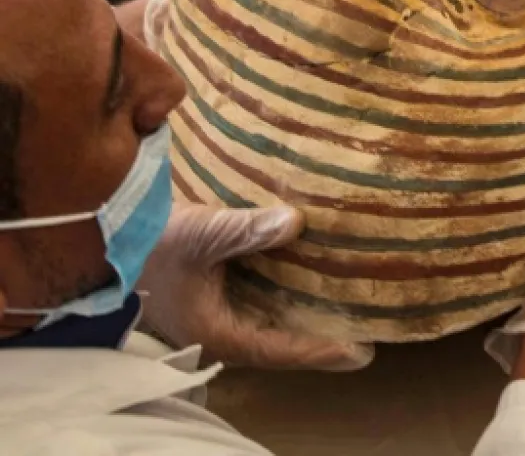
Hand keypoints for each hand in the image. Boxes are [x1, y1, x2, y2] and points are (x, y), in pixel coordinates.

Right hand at [139, 203, 375, 371]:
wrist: (106, 235)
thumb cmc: (151, 244)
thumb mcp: (201, 234)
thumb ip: (248, 230)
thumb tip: (297, 223)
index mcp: (217, 333)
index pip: (279, 350)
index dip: (321, 350)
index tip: (361, 351)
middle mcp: (218, 332)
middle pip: (279, 341)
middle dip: (320, 336)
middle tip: (368, 328)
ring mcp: (213, 315)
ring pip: (268, 322)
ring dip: (303, 314)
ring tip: (349, 304)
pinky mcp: (211, 296)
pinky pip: (257, 302)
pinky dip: (284, 294)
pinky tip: (307, 276)